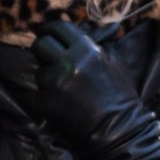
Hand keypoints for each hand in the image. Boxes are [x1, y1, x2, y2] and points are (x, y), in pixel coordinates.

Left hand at [31, 21, 159, 159]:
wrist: (118, 131)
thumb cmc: (120, 97)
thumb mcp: (113, 64)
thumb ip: (93, 47)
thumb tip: (82, 32)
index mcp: (86, 51)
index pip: (59, 28)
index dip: (51, 28)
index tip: (47, 32)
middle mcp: (67, 63)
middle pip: (40, 44)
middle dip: (43, 49)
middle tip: (49, 56)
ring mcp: (54, 83)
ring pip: (39, 70)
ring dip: (48, 75)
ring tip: (64, 86)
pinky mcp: (45, 102)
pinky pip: (40, 92)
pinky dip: (49, 96)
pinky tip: (63, 103)